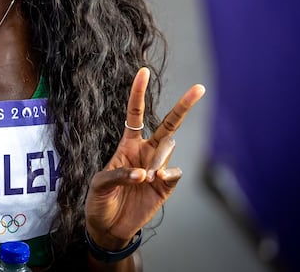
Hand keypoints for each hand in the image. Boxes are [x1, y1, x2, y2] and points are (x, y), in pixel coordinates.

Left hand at [84, 67, 204, 248]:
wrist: (109, 227)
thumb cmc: (100, 201)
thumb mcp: (99, 184)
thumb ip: (119, 174)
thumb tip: (146, 174)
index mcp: (127, 144)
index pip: (135, 113)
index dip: (138, 93)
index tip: (143, 71)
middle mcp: (146, 152)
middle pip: (169, 123)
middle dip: (184, 106)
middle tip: (199, 88)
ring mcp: (158, 167)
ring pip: (168, 149)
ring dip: (157, 159)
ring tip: (144, 177)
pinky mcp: (166, 186)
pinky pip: (175, 172)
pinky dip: (167, 173)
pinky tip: (157, 178)